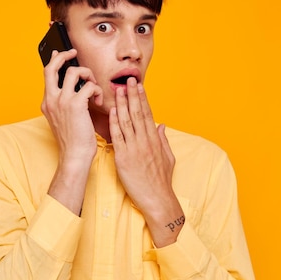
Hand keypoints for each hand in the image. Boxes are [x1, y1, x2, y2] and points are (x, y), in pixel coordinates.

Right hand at [41, 49, 103, 213]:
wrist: (74, 156)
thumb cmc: (73, 141)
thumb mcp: (64, 119)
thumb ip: (65, 104)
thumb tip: (76, 91)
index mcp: (47, 103)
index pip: (47, 75)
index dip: (54, 61)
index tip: (60, 54)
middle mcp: (51, 99)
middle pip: (53, 67)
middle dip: (64, 56)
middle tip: (74, 53)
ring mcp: (62, 101)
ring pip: (73, 72)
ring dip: (87, 75)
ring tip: (94, 87)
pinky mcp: (75, 104)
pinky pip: (89, 86)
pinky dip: (97, 90)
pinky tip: (99, 102)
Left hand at [109, 77, 183, 246]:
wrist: (157, 199)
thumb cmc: (161, 181)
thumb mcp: (168, 158)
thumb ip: (163, 140)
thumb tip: (162, 125)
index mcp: (154, 140)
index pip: (148, 114)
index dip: (142, 98)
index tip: (139, 86)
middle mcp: (145, 141)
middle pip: (138, 113)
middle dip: (132, 95)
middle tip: (128, 79)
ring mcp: (135, 148)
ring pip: (127, 121)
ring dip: (122, 104)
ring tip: (118, 89)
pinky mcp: (124, 158)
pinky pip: (118, 137)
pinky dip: (115, 123)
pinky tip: (112, 111)